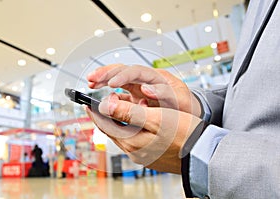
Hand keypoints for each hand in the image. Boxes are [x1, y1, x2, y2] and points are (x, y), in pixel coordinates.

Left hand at [86, 93, 201, 173]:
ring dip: (122, 119)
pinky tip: (140, 120)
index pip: (105, 124)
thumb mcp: (155, 118)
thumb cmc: (183, 135)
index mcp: (131, 141)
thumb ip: (128, 112)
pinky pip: (135, 138)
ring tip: (126, 105)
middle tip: (108, 100)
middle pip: (113, 129)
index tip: (87, 102)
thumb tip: (105, 106)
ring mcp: (141, 154)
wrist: (202, 153)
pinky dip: (133, 126)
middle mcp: (133, 150)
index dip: (95, 111)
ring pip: (124, 132)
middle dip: (109, 113)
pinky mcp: (150, 154)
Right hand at [87, 64, 201, 116]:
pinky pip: (119, 93)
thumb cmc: (186, 106)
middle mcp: (145, 80)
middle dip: (106, 73)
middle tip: (91, 79)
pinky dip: (108, 94)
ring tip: (90, 83)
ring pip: (118, 80)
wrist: (189, 113)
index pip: (136, 72)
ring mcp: (139, 88)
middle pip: (122, 71)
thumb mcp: (179, 100)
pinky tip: (99, 96)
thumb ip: (164, 94)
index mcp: (156, 77)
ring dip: (103, 80)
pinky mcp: (135, 98)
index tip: (110, 83)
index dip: (122, 76)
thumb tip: (146, 89)